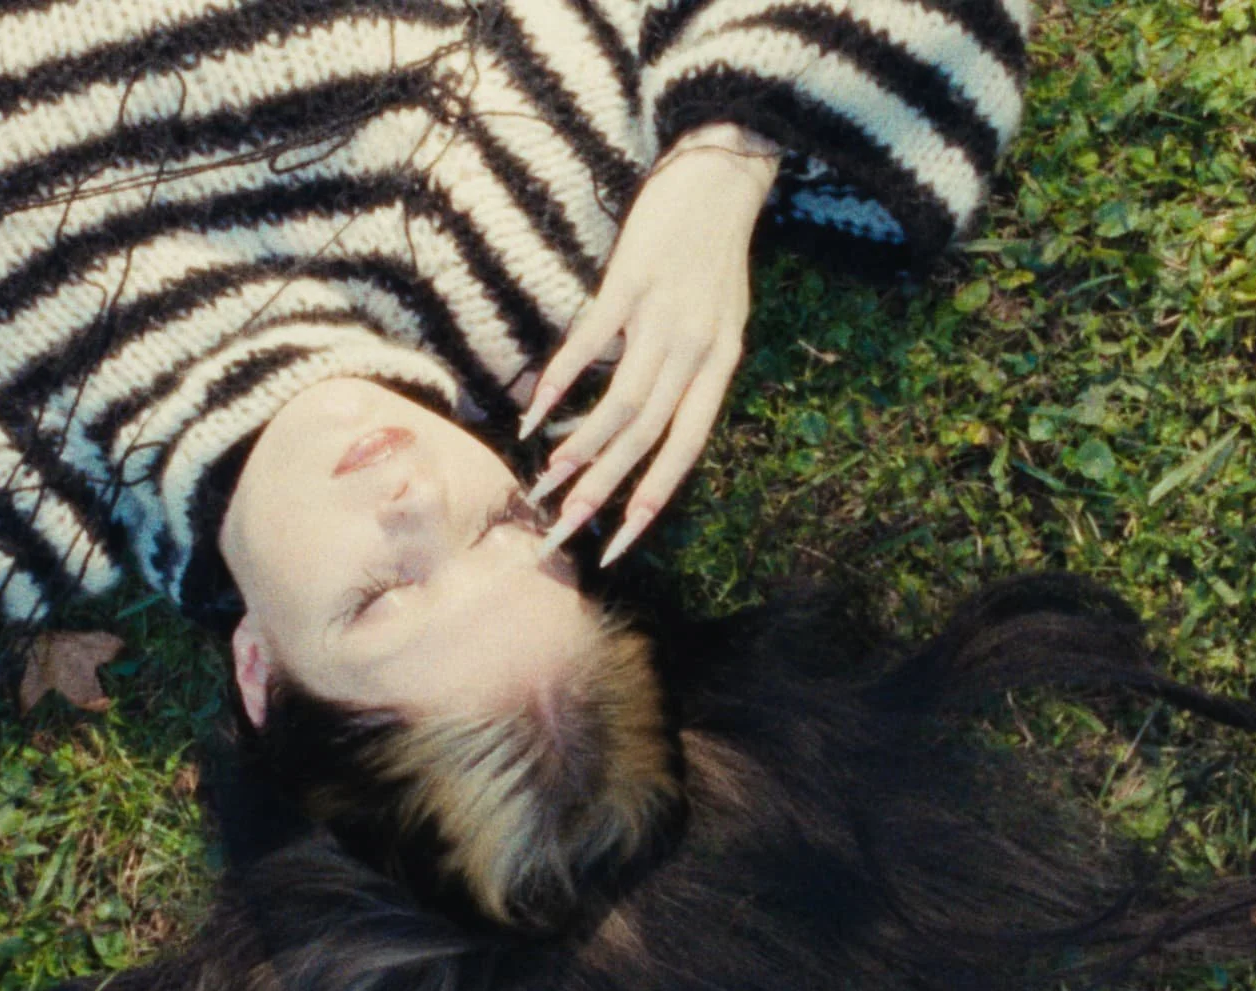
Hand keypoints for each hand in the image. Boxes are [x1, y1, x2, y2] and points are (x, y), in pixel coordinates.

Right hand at [520, 123, 780, 565]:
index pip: (685, 451)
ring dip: (579, 448)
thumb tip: (640, 423)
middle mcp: (697, 350)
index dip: (650, 503)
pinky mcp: (630, 283)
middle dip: (603, 492)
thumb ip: (687, 374)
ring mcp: (663, 317)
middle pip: (647, 438)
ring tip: (544, 482)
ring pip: (621, 403)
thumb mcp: (719, 323)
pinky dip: (560, 383)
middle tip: (563, 532)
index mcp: (721, 366)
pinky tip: (533, 413)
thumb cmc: (714, 253)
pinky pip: (591, 346)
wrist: (722, 176)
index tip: (616, 548)